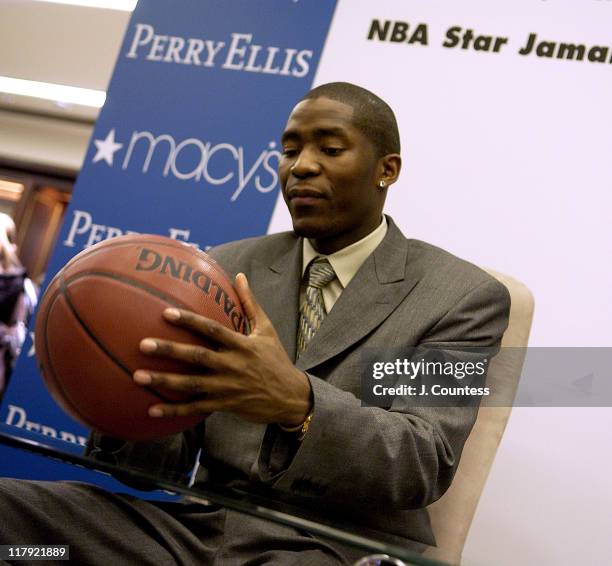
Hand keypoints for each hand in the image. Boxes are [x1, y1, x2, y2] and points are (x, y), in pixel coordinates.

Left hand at [134, 273, 311, 426]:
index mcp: (242, 345)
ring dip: (164, 381)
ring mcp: (227, 387)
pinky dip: (174, 410)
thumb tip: (239, 275)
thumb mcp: (266, 330)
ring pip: (191, 385)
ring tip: (138, 376)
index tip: (166, 313)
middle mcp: (232, 365)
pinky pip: (195, 408)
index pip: (212, 330)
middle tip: (142, 345)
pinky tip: (151, 409)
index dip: (190, 321)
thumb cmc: (276, 359)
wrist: (291, 397)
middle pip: (197, 357)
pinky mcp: (224, 405)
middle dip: (169, 351)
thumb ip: (250, 303)